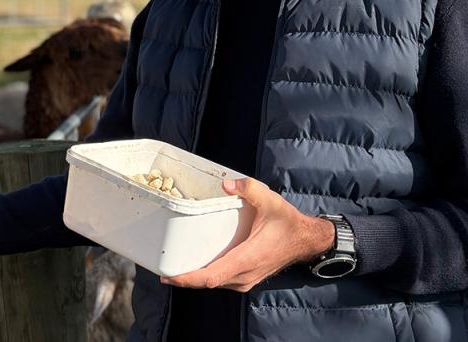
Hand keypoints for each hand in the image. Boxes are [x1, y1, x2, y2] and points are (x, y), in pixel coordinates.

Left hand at [159, 177, 333, 292]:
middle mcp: (245, 274)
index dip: (187, 278)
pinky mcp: (246, 278)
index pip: (212, 276)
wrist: (306, 240)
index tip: (168, 276)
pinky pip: (221, 280)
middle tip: (161, 267)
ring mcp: (246, 279)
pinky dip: (206, 275)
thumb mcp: (271, 201)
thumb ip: (249, 189)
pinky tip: (194, 265)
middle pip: (208, 282)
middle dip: (184, 278)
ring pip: (214, 283)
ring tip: (173, 266)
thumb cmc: (287, 222)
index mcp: (248, 258)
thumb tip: (227, 184)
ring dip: (194, 278)